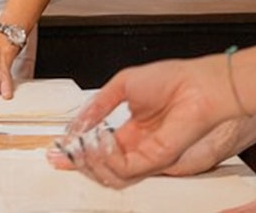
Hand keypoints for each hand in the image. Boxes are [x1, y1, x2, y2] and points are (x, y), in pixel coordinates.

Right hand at [48, 57, 240, 187]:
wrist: (197, 82)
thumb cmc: (172, 79)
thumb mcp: (122, 85)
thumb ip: (98, 105)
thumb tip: (78, 123)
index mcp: (131, 132)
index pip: (99, 151)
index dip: (77, 154)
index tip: (58, 152)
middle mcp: (138, 147)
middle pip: (102, 168)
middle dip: (79, 162)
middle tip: (65, 152)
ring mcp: (147, 156)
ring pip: (111, 176)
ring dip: (91, 161)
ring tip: (86, 142)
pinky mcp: (157, 159)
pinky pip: (125, 169)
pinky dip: (108, 157)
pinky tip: (102, 139)